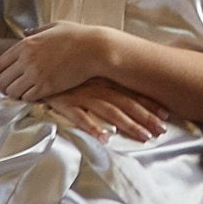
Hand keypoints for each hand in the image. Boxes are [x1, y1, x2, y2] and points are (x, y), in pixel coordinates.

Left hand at [0, 22, 110, 101]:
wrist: (95, 49)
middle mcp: (26, 60)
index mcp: (26, 44)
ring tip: (26, 91)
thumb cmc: (77, 35)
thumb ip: (36, 31)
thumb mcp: (54, 26)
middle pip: (1, 81)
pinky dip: (29, 98)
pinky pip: (27, 98)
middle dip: (5, 86)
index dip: (0, 73)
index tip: (7, 77)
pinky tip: (37, 93)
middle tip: (14, 88)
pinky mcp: (46, 87)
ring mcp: (36, 74)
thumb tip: (25, 31)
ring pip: (12, 92)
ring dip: (17, 93)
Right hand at [41, 77, 169, 141]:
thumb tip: (125, 97)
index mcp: (104, 80)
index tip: (166, 115)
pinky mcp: (65, 104)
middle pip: (126, 104)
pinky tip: (105, 139)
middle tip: (162, 131)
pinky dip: (93, 128)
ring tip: (144, 137)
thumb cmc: (64, 72)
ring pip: (110, 112)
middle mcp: (97, 87)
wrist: (36, 65)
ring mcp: (82, 96)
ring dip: (128, 125)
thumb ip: (105, 83)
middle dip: (146, 118)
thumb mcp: (88, 74)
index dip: (150, 104)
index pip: (131, 92)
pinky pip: (80, 118)